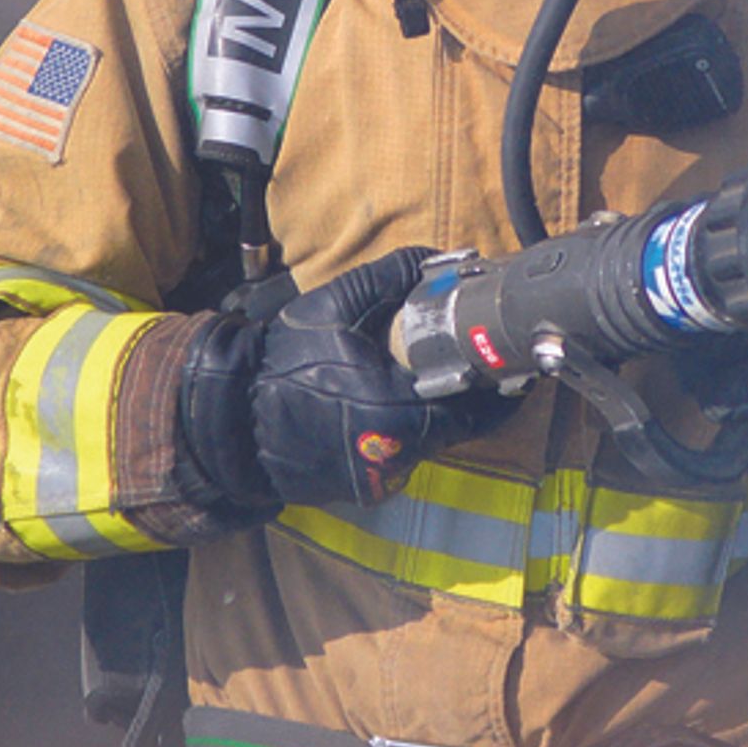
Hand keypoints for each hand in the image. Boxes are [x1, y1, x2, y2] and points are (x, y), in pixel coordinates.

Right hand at [174, 246, 494, 514]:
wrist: (233, 418)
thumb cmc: (283, 359)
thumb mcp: (335, 304)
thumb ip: (393, 277)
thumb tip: (445, 258)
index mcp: (396, 406)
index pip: (477, 407)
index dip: (502, 386)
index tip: (514, 362)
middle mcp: (396, 450)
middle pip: (457, 425)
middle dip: (468, 395)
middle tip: (475, 363)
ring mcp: (380, 475)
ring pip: (429, 441)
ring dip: (433, 411)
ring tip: (424, 377)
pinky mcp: (365, 487)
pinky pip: (401, 454)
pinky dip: (403, 430)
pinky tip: (385, 403)